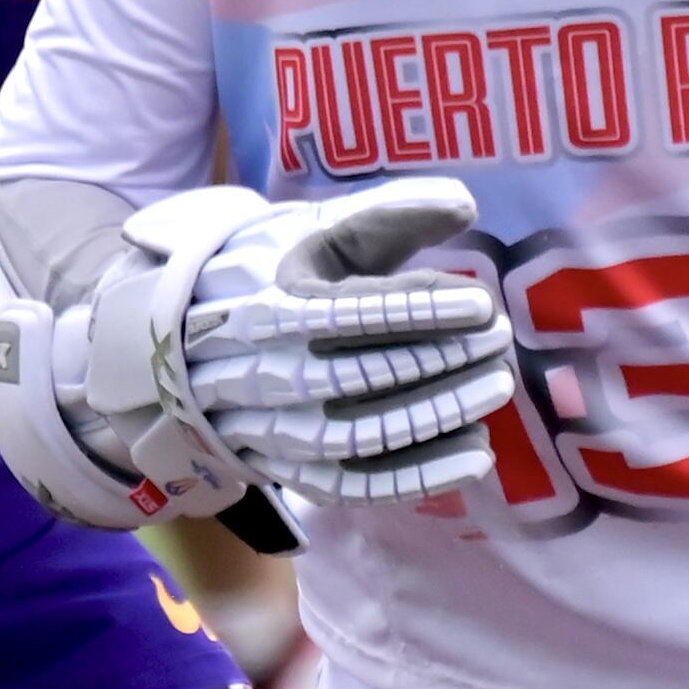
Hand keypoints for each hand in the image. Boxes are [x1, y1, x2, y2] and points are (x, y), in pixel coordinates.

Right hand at [167, 189, 515, 496]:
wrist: (189, 346)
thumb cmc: (273, 278)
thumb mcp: (318, 232)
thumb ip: (389, 214)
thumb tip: (465, 204)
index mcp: (269, 305)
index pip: (349, 312)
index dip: (417, 310)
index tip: (481, 304)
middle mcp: (268, 373)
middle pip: (359, 375)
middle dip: (438, 360)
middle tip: (499, 343)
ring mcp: (277, 430)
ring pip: (360, 434)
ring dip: (435, 416)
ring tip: (495, 388)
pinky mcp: (294, 469)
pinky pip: (358, 484)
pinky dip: (419, 477)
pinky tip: (476, 455)